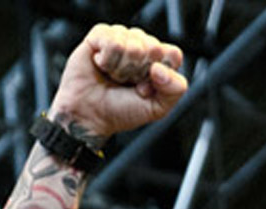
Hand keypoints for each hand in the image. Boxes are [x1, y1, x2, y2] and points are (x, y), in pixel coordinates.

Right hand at [49, 24, 186, 143]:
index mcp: (157, 62)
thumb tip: (160, 68)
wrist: (90, 117)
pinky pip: (112, 40)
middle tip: (127, 84)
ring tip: (113, 77)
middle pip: (153, 47)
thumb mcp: (157, 109)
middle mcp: (141, 46)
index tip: (147, 89)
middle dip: (139, 73)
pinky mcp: (101, 35)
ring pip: (133, 44)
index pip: (173, 54)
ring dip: (122, 68)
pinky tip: (102, 66)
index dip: (161, 74)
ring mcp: (122, 38)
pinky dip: (107, 59)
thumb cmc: (120, 112)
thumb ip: (175, 90)